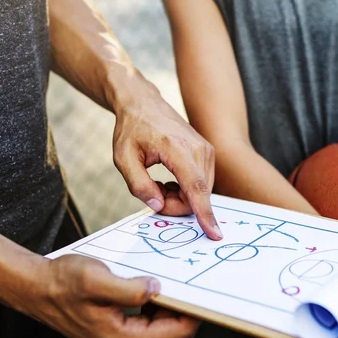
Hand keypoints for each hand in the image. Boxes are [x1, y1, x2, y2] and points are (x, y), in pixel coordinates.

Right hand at [29, 254, 198, 337]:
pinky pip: (148, 322)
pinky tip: (149, 286)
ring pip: (162, 326)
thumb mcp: (96, 279)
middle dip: (182, 306)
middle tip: (186, 278)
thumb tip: (157, 289)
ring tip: (166, 279)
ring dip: (167, 304)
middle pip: (173, 331)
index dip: (194, 311)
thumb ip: (130, 289)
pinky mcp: (119, 334)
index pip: (177, 332)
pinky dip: (154, 305)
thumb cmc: (62, 283)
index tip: (203, 290)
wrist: (37, 289)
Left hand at [111, 81, 221, 239]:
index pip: (195, 187)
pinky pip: (202, 185)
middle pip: (197, 196)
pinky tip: (170, 179)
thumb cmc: (131, 129)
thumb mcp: (122, 158)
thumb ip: (138, 185)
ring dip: (179, 198)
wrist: (143, 104)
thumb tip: (158, 206)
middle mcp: (199, 148)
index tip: (214, 233)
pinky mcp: (208, 154)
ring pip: (201, 193)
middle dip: (174, 205)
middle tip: (152, 192)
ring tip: (159, 183)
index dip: (204, 213)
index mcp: (177, 148)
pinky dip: (185, 190)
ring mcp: (207, 150)